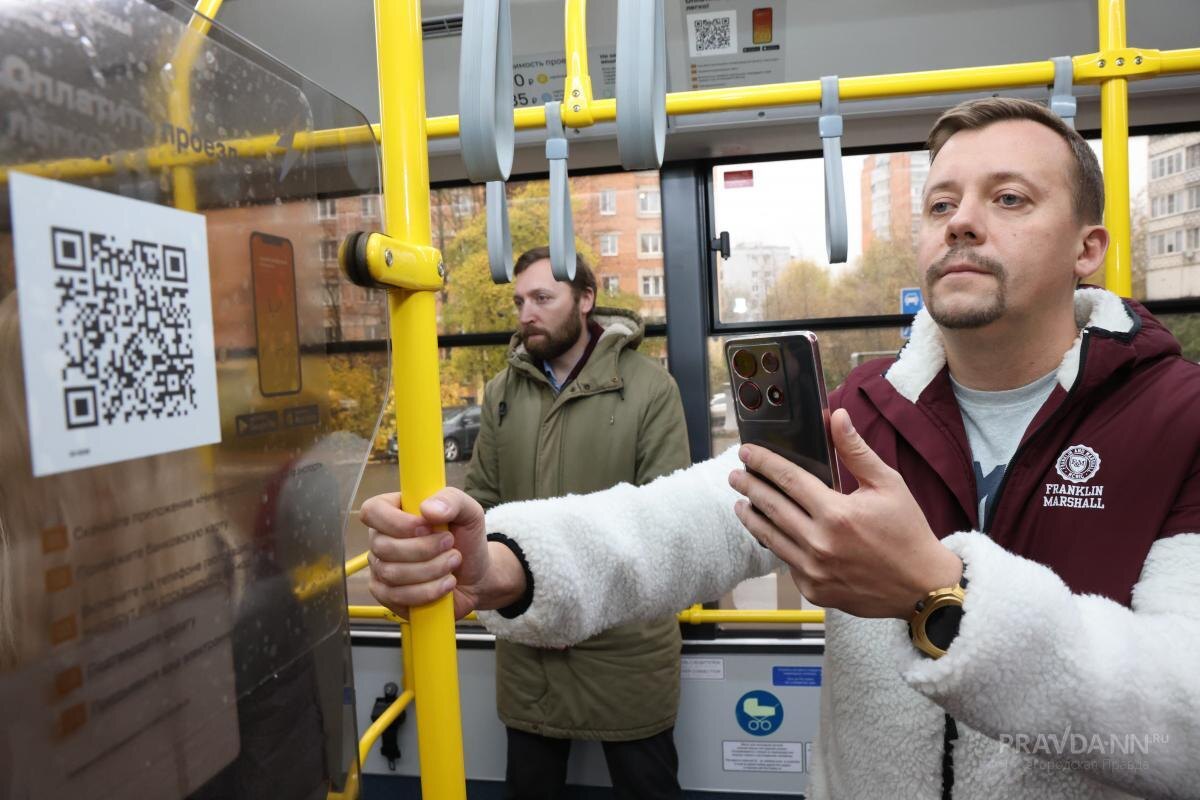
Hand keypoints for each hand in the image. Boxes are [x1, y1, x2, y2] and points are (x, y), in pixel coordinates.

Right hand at [362, 488, 496, 618]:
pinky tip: (446, 584)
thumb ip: (451, 500)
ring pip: (392, 573)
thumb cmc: (466, 539)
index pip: (372, 511)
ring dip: (431, 569)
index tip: (427, 526)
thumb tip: (427, 509)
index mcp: (393, 510)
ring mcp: (380, 568)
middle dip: (425, 549)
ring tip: (452, 562)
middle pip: (384, 546)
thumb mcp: (468, 511)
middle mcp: (381, 539)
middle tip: (450, 545)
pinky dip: (428, 591)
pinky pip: (397, 596)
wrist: (476, 576)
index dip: (397, 522)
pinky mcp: (387, 595)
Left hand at [728, 408, 961, 618]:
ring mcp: (814, 570)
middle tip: (735, 476)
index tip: (747, 452)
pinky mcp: (814, 590)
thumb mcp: (889, 485)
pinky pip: (787, 562)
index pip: (788, 479)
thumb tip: (836, 416)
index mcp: (837, 514)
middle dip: (749, 487)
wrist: (922, 587)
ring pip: (770, 538)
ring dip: (752, 518)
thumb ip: (856, 451)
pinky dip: (777, 545)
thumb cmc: (908, 533)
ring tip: (741, 504)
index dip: (764, 463)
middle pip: (771, 507)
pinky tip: (771, 534)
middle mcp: (820, 544)